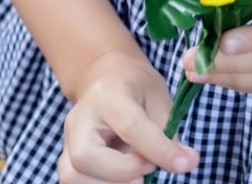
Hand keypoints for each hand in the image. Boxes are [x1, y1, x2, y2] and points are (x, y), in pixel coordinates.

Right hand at [58, 50, 199, 182]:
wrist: (107, 79)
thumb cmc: (136, 86)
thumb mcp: (158, 97)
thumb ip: (168, 131)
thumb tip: (186, 162)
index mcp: (108, 93)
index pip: (130, 126)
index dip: (158, 149)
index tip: (184, 163)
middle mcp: (80, 117)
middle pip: (87, 156)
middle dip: (123, 172)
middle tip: (150, 167)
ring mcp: (67, 140)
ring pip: (73, 176)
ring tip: (138, 174)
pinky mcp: (65, 159)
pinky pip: (73, 181)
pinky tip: (123, 177)